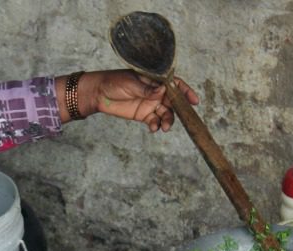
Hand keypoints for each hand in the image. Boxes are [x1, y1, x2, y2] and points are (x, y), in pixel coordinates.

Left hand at [59, 69, 199, 131]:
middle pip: (173, 102)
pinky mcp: (143, 115)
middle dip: (178, 111)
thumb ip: (147, 89)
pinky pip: (154, 121)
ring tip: (164, 127)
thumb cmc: (114, 82)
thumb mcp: (131, 83)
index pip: (175, 85)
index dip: (186, 92)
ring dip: (167, 120)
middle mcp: (156, 92)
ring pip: (165, 113)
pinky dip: (156, 125)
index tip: (194, 101)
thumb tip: (162, 91)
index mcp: (156, 80)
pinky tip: (153, 128)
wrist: (98, 93)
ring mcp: (150, 104)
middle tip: (180, 119)